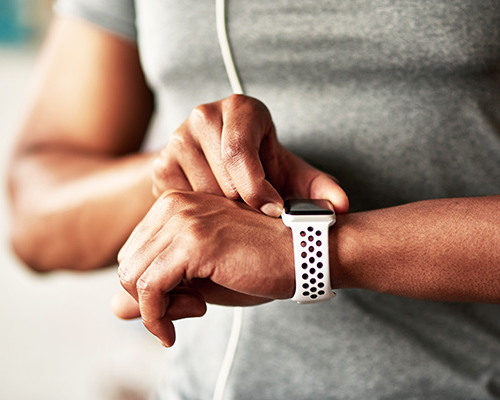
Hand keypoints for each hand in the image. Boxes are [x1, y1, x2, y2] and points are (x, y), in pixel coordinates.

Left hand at [116, 191, 293, 345]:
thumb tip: (114, 308)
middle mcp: (174, 205)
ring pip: (132, 277)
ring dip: (157, 309)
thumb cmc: (261, 265)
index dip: (152, 285)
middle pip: (128, 264)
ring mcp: (183, 221)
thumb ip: (159, 290)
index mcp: (176, 205)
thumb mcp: (203, 279)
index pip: (134, 253)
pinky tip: (188, 318)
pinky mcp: (194, 243)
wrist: (307, 253)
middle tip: (193, 306)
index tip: (187, 299)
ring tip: (197, 308)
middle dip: (151, 297)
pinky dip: (158, 316)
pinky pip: (150, 289)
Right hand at [152, 94, 348, 215]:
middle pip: (222, 179)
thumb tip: (340, 207)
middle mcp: (203, 115)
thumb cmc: (263, 166)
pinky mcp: (159, 164)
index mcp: (241, 108)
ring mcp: (175, 138)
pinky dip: (201, 214)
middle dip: (243, 205)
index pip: (240, 153)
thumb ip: (318, 189)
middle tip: (255, 210)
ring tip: (235, 207)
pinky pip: (181, 203)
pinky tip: (214, 209)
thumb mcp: (292, 174)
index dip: (257, 189)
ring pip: (201, 196)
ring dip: (222, 213)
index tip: (273, 210)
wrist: (222, 165)